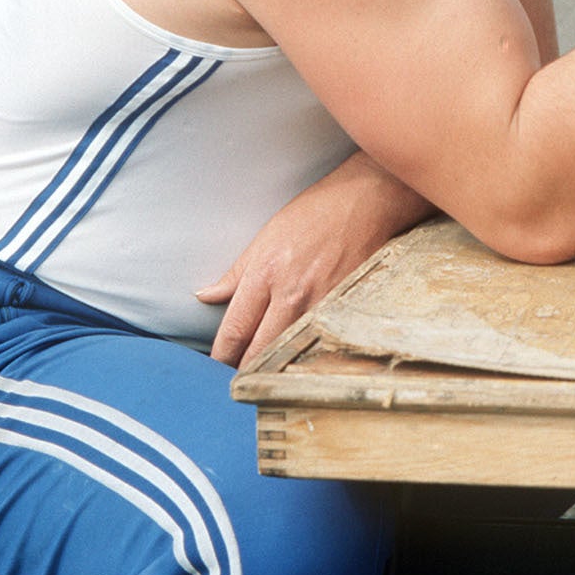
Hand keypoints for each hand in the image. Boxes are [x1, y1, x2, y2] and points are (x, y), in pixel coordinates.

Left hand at [197, 154, 428, 368]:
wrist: (368, 199)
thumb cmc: (316, 212)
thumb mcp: (266, 236)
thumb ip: (235, 275)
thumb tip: (205, 296)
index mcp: (264, 274)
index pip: (234, 332)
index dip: (221, 357)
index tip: (218, 364)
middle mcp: (291, 293)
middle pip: (259, 353)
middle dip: (244, 368)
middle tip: (239, 374)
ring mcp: (321, 303)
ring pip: (290, 352)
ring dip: (276, 363)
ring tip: (269, 366)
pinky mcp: (346, 307)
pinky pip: (320, 341)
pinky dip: (307, 351)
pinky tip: (303, 352)